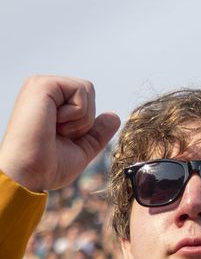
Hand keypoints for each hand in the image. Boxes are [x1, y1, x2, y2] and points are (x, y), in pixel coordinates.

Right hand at [0, 76, 119, 191]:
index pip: (86, 100)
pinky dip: (77, 113)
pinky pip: (81, 90)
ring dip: (82, 118)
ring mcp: (41, 85)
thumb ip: (97, 132)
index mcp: (49, 103)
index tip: (64, 138)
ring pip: (86, 89)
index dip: (86, 123)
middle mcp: (44, 90)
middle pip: (88, 91)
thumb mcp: (81, 148)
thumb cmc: (48, 166)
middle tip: (61, 134)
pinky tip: (56, 124)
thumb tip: (114, 116)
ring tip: (57, 129)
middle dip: (85, 119)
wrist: (28, 173)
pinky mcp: (42, 85)